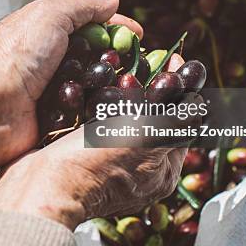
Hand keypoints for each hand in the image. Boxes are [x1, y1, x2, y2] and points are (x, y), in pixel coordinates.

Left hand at [0, 0, 142, 175]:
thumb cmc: (17, 55)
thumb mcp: (49, 15)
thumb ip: (82, 6)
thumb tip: (112, 0)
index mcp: (49, 35)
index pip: (91, 28)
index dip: (117, 29)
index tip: (141, 35)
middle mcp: (53, 64)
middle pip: (96, 58)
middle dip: (121, 60)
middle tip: (144, 66)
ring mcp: (54, 94)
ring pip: (95, 88)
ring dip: (114, 88)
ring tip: (138, 91)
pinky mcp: (56, 122)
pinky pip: (86, 115)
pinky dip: (101, 111)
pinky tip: (122, 113)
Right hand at [0, 60, 200, 229]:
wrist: (44, 186)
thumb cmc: (97, 163)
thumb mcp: (147, 137)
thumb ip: (177, 120)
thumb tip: (201, 103)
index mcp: (162, 171)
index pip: (181, 123)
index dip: (180, 89)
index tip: (171, 59)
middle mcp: (139, 172)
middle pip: (153, 122)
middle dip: (151, 90)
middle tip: (142, 64)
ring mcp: (110, 166)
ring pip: (124, 123)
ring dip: (124, 96)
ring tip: (116, 72)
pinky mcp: (83, 158)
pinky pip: (99, 127)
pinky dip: (100, 107)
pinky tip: (92, 90)